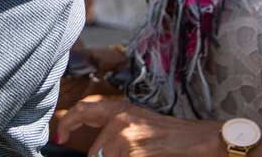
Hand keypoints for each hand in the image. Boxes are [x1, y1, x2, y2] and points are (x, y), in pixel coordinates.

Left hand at [57, 96, 221, 156]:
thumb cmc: (172, 135)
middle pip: (95, 151)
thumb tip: (97, 149)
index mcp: (120, 109)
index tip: (61, 137)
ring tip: (142, 156)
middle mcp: (120, 118)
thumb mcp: (140, 125)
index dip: (68, 123)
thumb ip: (116, 130)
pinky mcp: (133, 151)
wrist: (200, 139)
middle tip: (126, 156)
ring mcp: (126, 135)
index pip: (84, 110)